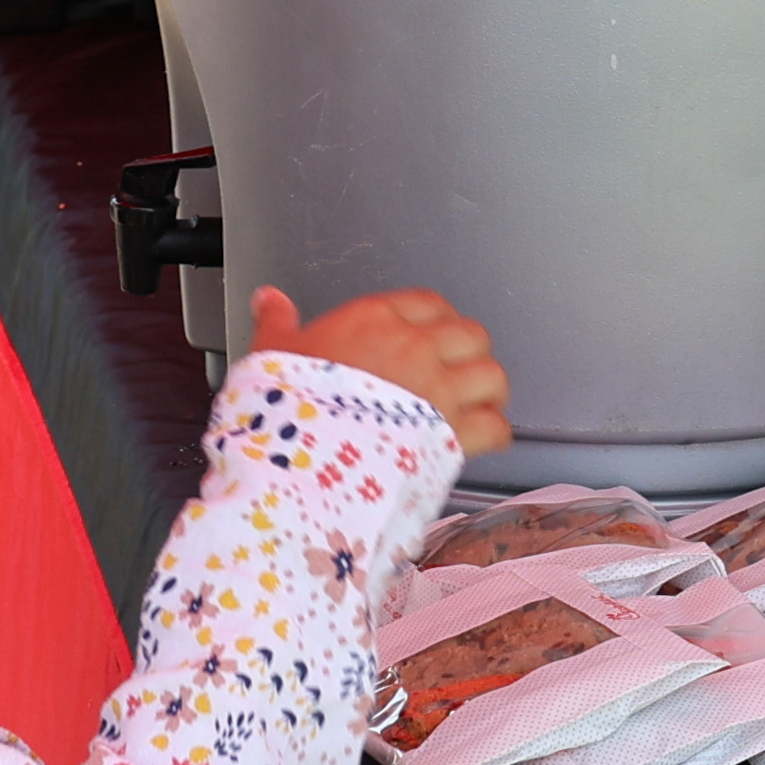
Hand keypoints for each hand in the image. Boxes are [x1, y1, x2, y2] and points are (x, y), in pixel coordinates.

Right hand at [257, 285, 511, 454]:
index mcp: (374, 321)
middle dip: (468, 353)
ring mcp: (438, 391)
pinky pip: (495, 426)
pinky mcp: (453, 435)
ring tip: (479, 401)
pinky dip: (493, 433)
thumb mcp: (271, 356)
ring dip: (488, 391)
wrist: (298, 463)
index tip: (431, 333)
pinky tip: (483, 439)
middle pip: (471, 335)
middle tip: (458, 369)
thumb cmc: (284, 411)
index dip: (436, 320)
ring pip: (492, 375)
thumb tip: (270, 301)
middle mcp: (414, 349)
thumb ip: (277, 323)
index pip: (427, 304)